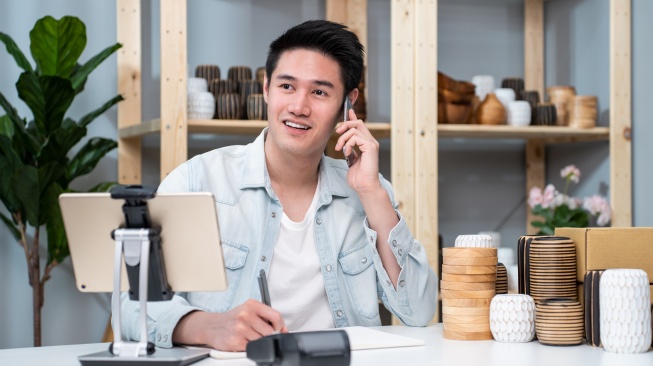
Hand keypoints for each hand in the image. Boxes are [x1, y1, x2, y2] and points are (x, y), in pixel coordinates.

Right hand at [172, 299, 287, 351]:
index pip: (275, 316)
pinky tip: (243, 341)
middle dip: (268, 335)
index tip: (279, 330)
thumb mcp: (249, 311)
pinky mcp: (236, 341)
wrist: (211, 326)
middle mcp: (246, 314)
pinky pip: (252, 348)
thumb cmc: (233, 319)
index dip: (280, 326)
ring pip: (262, 340)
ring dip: (259, 342)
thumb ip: (266, 317)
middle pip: (270, 331)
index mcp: (252, 305)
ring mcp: (240, 328)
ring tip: (249, 336)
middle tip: (260, 334)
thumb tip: (284, 330)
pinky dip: (250, 347)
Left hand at [334, 109, 381, 193]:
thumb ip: (350, 149)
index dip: (352, 117)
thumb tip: (344, 142)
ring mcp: (372, 143)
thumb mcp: (351, 159)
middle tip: (337, 133)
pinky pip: (356, 137)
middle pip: (358, 122)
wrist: (364, 186)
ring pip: (354, 129)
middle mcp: (371, 141)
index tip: (347, 111)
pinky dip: (348, 144)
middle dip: (345, 125)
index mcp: (366, 143)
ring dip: (343, 138)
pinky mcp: (371, 147)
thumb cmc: (358, 176)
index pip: (360, 125)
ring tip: (339, 149)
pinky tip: (347, 153)